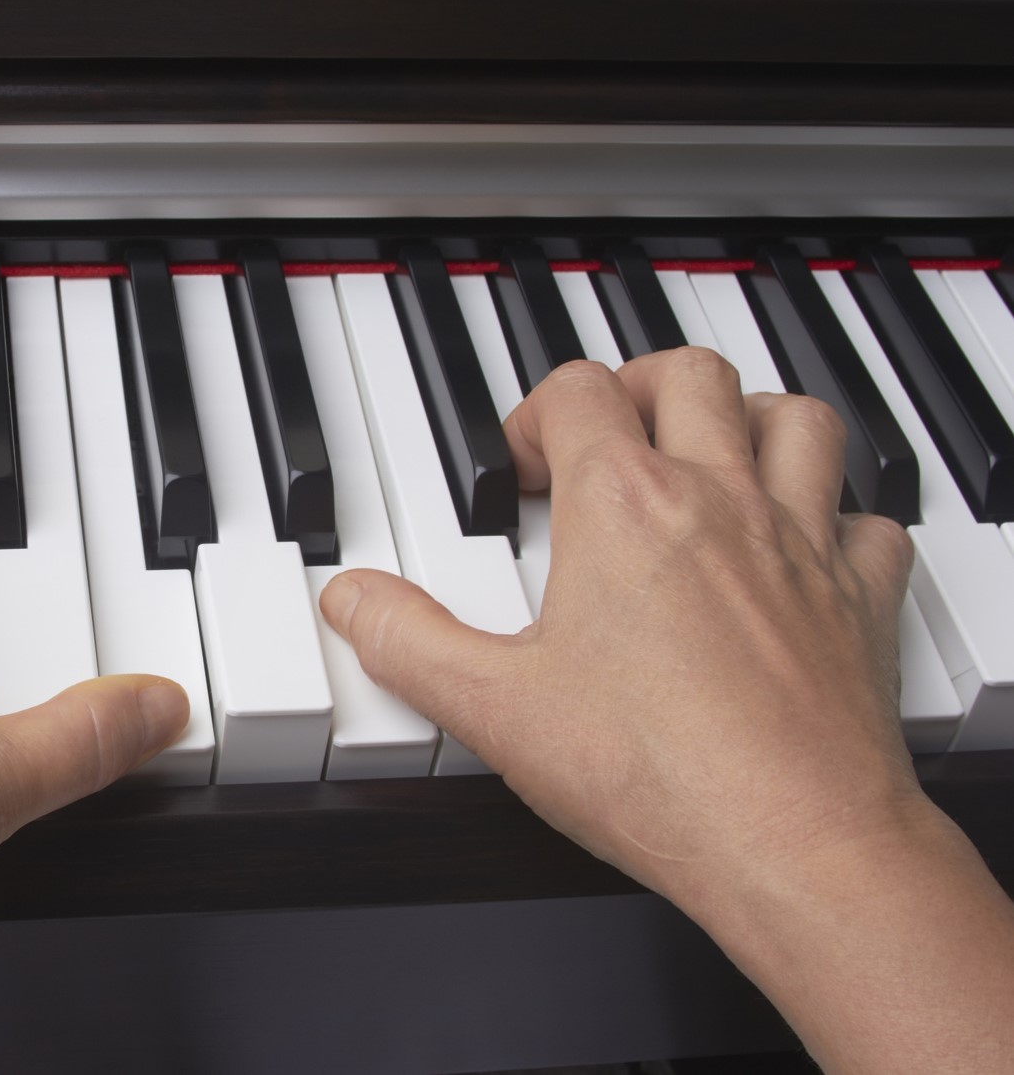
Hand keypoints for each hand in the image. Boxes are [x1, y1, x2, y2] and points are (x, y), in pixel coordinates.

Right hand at [322, 349, 918, 900]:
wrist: (796, 844)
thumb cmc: (656, 774)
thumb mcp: (492, 709)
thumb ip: (407, 642)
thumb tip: (351, 600)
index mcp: (623, 505)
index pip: (578, 390)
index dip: (536, 414)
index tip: (522, 471)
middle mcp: (721, 500)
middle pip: (690, 375)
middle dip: (639, 387)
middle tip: (607, 438)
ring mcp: (802, 543)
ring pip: (797, 419)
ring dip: (749, 420)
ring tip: (707, 458)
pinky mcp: (860, 599)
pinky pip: (867, 519)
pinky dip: (835, 516)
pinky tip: (802, 549)